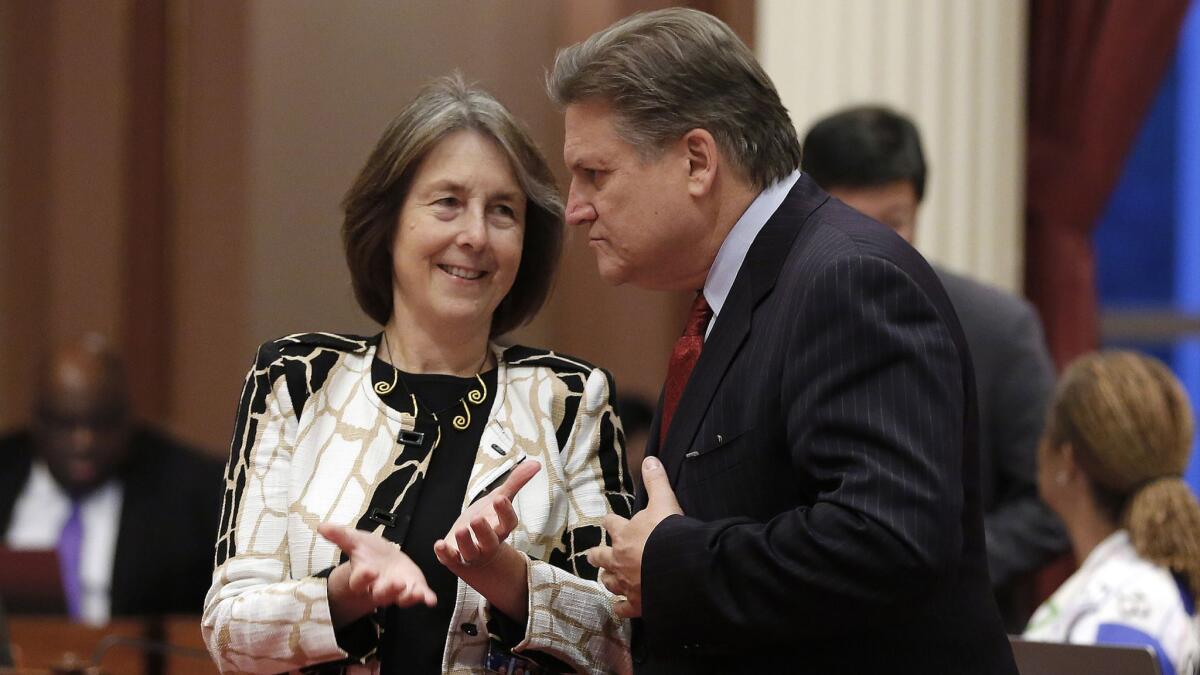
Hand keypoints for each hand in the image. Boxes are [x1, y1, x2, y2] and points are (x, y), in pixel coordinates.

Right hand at [319, 522, 436, 609]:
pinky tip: (431, 599)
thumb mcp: (355, 540)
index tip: (368, 570)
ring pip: (401, 598)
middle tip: (396, 583)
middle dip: (388, 590)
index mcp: (363, 576)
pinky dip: (425, 598)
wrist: (385, 558)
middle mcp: (379, 587)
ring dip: (408, 596)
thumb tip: (320, 526)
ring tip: (416, 593)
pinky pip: (419, 596)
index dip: (363, 577)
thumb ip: (339, 535)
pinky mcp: (413, 588)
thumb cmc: (368, 552)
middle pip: (381, 593)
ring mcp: (397, 590)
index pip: (359, 581)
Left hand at [434, 459, 539, 572]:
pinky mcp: (455, 558)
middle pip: (490, 540)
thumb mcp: (500, 499)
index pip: (508, 523)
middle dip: (484, 531)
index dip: (505, 512)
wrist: (476, 549)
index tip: (500, 499)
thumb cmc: (489, 522)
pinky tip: (439, 544)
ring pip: (470, 551)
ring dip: (465, 542)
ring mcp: (471, 552)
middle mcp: (488, 543)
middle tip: (476, 519)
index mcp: (501, 528)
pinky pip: (450, 559)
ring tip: (461, 530)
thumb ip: (515, 482)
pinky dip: (445, 554)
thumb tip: (535, 464)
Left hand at [586, 456, 681, 617]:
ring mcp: (626, 583)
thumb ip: (656, 481)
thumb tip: (650, 459)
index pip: (610, 523)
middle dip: (597, 555)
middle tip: (593, 554)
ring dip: (607, 579)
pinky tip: (622, 607)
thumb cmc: (669, 534)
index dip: (610, 522)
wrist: (679, 568)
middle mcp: (619, 559)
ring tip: (607, 578)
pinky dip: (621, 607)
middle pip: (600, 556)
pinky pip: (623, 608)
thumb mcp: (664, 501)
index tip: (608, 521)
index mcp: (623, 534)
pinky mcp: (636, 603)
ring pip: (608, 582)